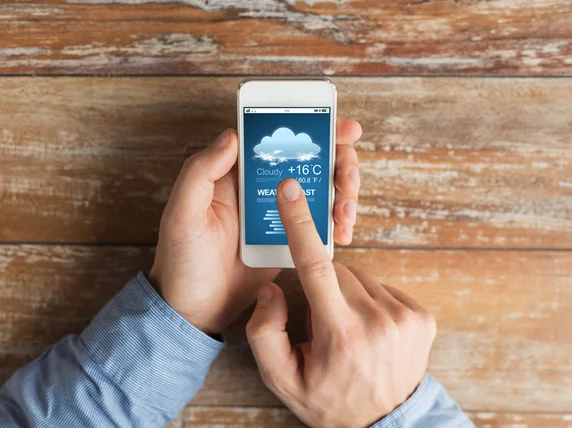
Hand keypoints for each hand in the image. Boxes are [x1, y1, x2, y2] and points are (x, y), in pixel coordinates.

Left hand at [149, 118, 361, 334]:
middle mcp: (260, 188)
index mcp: (235, 174)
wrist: (196, 311)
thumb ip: (200, 172)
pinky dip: (337, 223)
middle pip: (309, 160)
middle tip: (347, 179)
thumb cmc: (182, 262)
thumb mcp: (183, 214)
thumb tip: (232, 136)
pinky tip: (342, 232)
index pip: (277, 139)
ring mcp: (278, 214)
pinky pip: (319, 223)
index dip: (312, 129)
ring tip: (345, 213)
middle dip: (338, 163)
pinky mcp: (289, 240)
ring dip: (343, 194)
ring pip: (321, 189)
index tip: (343, 129)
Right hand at [246, 179, 436, 426]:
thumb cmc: (329, 400)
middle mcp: (379, 320)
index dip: (301, 224)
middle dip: (322, 287)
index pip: (316, 267)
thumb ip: (265, 333)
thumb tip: (274, 287)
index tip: (290, 190)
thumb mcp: (282, 378)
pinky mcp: (422, 315)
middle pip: (336, 270)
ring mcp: (406, 317)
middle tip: (323, 323)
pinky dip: (368, 299)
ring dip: (345, 293)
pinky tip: (367, 327)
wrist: (385, 423)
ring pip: (359, 277)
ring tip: (347, 329)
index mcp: (342, 334)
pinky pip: (382, 287)